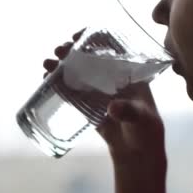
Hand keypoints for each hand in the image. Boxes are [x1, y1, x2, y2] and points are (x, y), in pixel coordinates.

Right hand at [43, 30, 165, 164]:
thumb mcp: (141, 119)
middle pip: (90, 58)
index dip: (94, 39)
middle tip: (59, 50)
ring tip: (47, 64)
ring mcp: (99, 91)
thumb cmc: (146, 132)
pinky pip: (72, 91)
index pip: (111, 48)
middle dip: (72, 51)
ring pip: (78, 73)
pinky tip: (47, 80)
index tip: (78, 37)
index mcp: (129, 74)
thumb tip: (112, 107)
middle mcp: (112, 79)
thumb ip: (129, 112)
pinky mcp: (89, 105)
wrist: (137, 154)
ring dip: (61, 66)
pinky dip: (59, 84)